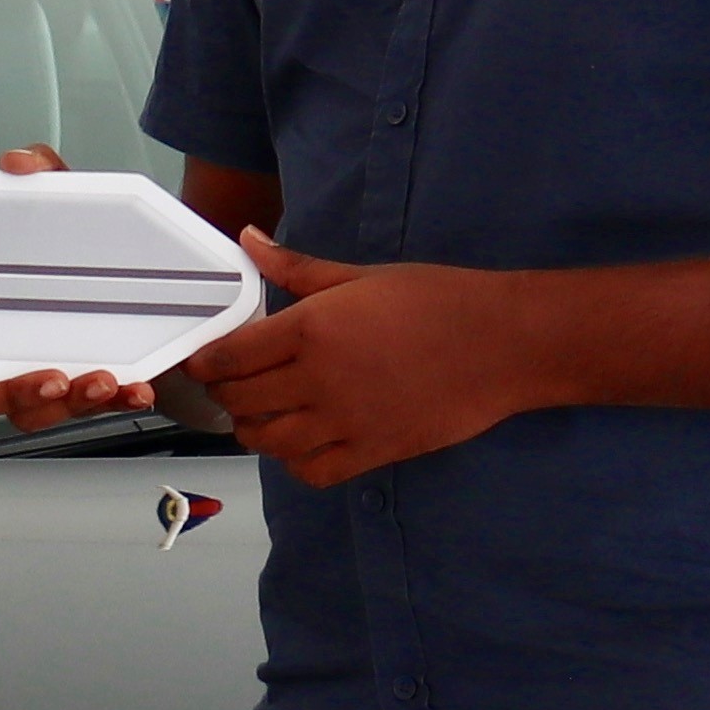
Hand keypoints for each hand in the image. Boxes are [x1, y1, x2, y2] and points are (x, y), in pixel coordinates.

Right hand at [0, 146, 155, 430]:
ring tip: (102, 379)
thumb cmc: (73, 238)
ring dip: (68, 403)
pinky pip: (88, 407)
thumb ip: (43, 174)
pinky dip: (111, 401)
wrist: (140, 263)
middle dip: (14, 393)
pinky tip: (133, 386)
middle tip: (49, 378)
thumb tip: (20, 162)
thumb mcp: (62, 199)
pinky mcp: (81, 386)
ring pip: (34, 409)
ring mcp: (35, 374)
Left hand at [185, 228, 539, 487]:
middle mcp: (318, 380)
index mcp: (310, 329)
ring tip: (261, 414)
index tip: (206, 359)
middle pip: (241, 402)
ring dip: (255, 430)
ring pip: (268, 442)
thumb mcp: (362, 274)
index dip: (207, 362)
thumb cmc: (437, 299)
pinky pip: (312, 471)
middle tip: (233, 384)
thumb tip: (249, 238)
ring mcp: (344, 422)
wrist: (503, 343)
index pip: (229, 358)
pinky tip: (301, 442)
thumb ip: (297, 266)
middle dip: (226, 394)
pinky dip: (295, 462)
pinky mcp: (372, 451)